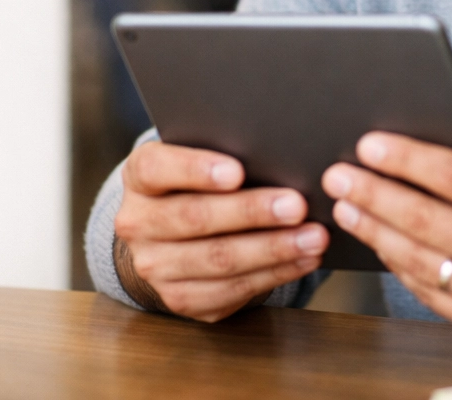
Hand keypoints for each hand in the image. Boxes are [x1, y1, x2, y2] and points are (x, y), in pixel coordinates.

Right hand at [113, 140, 328, 322]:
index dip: (196, 169)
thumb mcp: (198, 159)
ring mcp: (155, 267)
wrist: (171, 234)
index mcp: (140, 178)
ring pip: (218, 259)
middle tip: (297, 206)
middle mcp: (138, 223)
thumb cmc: (199, 183)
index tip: (237, 171)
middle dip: (251, 212)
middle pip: (194, 217)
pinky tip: (303, 259)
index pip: (157, 169)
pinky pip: (231, 289)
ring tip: (313, 237)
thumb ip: (225, 153)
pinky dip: (274, 273)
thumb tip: (281, 154)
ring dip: (273, 249)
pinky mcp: (180, 298)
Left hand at [320, 100, 451, 343]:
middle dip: (373, 194)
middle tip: (339, 176)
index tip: (370, 144)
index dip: (406, 159)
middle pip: (425, 220)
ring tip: (347, 208)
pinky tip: (380, 242)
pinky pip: (430, 292)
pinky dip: (399, 266)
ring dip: (376, 231)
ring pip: (419, 260)